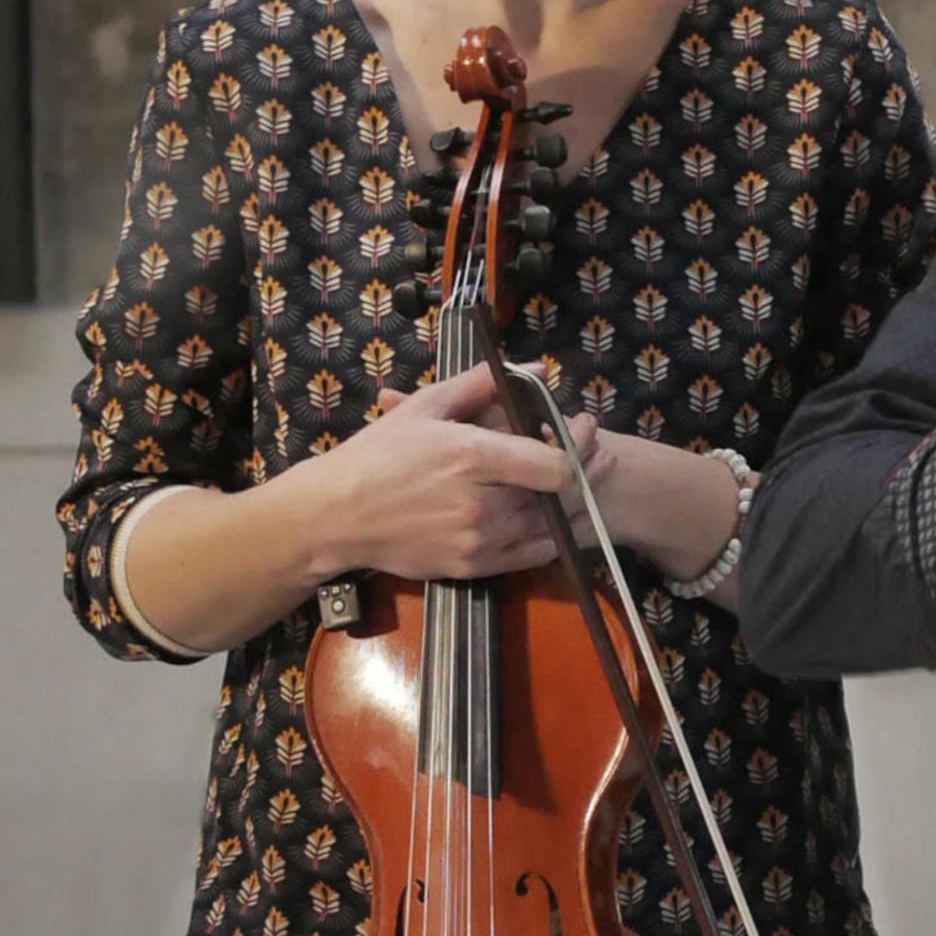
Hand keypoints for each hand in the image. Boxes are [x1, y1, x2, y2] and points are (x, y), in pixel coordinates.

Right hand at [315, 362, 574, 582]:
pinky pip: (533, 555)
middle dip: (587, 468)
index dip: (579, 443)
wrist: (336, 516)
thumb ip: (483, 384)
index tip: (584, 424)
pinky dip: (556, 536)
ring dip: (578, 502)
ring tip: (591, 480)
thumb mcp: (427, 407)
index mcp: (473, 458)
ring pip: (551, 525)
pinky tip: (565, 518)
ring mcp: (479, 541)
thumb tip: (538, 368)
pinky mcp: (473, 567)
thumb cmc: (379, 455)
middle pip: (560, 494)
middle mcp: (483, 505)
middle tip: (600, 450)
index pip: (555, 462)